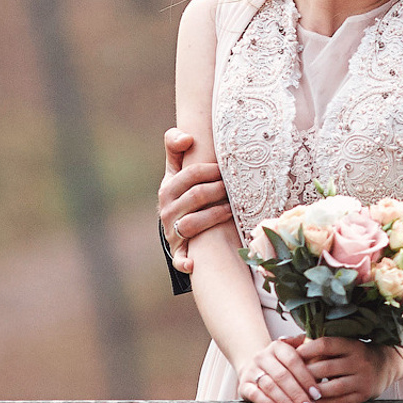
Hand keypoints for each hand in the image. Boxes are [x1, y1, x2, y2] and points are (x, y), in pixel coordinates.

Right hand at [158, 128, 231, 273]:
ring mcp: (172, 231)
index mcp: (168, 187)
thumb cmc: (182, 191)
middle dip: (218, 190)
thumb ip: (175, 145)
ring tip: (231, 210)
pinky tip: (193, 265)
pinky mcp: (178, 251)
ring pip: (192, 223)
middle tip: (234, 188)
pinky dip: (184, 262)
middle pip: (196, 196)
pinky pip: (179, 258)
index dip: (212, 170)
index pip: (190, 174)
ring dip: (214, 217)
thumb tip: (187, 137)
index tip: (226, 169)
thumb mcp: (175, 168)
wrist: (175, 223)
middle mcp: (168, 209)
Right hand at [237, 336, 318, 402]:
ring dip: (286, 402)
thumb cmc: (282, 364)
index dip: (306, 378)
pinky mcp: (244, 385)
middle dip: (297, 394)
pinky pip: (256, 396)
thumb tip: (324, 353)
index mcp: (278, 346)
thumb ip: (309, 352)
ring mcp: (252, 371)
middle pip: (282, 376)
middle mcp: (262, 356)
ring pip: (270, 386)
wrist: (254, 367)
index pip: (293, 360)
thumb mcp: (295, 353)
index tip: (317, 394)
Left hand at [296, 337, 402, 402]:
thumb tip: (281, 341)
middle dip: (305, 374)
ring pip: (332, 388)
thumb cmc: (354, 352)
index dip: (307, 350)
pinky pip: (339, 402)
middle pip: (326, 368)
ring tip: (296, 394)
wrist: (385, 365)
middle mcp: (359, 361)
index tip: (291, 356)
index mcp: (352, 344)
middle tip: (288, 379)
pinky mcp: (363, 396)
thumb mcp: (340, 342)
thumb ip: (310, 341)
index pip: (326, 345)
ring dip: (312, 392)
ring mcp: (362, 379)